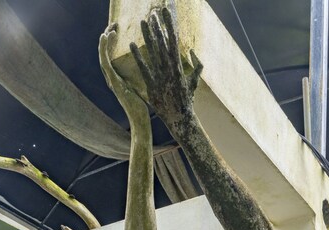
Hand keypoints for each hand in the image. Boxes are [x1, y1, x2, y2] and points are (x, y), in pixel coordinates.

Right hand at [99, 23, 148, 123]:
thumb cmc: (144, 107)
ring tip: (108, 28)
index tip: (116, 31)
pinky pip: (106, 62)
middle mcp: (112, 79)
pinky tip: (106, 36)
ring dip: (104, 40)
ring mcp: (112, 81)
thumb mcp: (141, 87)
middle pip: (104, 55)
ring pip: (102, 56)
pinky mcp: (114, 82)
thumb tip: (148, 65)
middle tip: (113, 25)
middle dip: (107, 39)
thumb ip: (139, 77)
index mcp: (117, 80)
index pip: (110, 58)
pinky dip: (104, 48)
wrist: (140, 121)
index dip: (111, 44)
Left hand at [130, 6, 202, 131]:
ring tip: (142, 21)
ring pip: (153, 52)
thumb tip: (192, 52)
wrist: (180, 119)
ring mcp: (161, 77)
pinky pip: (144, 69)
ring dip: (147, 36)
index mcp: (179, 66)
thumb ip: (196, 66)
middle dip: (158, 27)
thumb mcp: (194, 82)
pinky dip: (138, 56)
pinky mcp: (152, 86)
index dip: (169, 25)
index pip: (173, 40)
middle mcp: (170, 69)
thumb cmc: (187, 102)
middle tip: (152, 12)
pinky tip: (132, 44)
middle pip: (163, 43)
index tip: (165, 13)